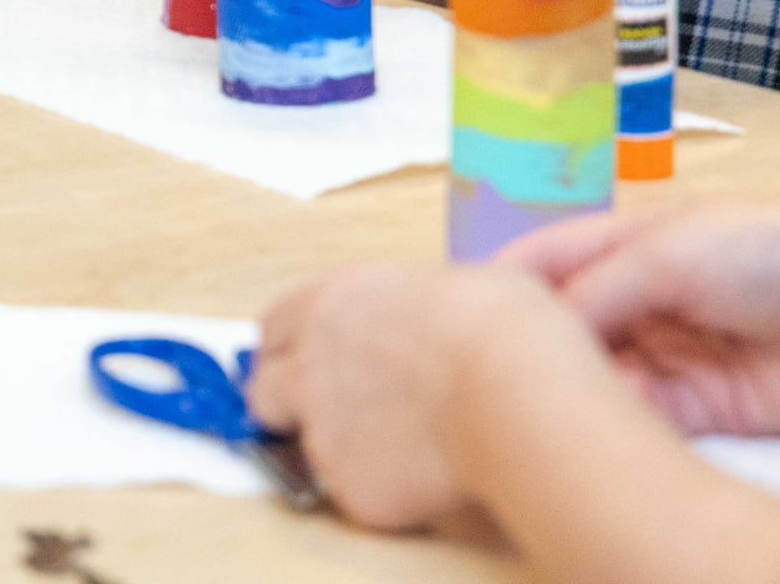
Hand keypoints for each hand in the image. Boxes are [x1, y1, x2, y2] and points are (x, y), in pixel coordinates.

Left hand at [249, 261, 571, 531]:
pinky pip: (354, 492)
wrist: (514, 393)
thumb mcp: (449, 286)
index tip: (312, 362)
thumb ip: (408, 306)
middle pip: (265, 391)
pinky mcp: (349, 487)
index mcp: (330, 305)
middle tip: (337, 414)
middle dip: (290, 404)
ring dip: (340, 449)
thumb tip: (428, 315)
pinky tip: (426, 476)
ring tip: (402, 446)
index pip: (274, 329)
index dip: (294, 349)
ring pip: (308, 447)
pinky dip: (382, 490)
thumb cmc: (501, 330)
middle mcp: (310, 365)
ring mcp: (323, 430)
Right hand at [498, 200, 779, 435]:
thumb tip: (539, 332)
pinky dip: (622, 431)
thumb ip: (599, 288)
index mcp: (623, 245)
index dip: (500, 290)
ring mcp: (668, 357)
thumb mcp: (670, 250)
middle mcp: (637, 303)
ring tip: (554, 412)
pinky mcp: (702, 410)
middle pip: (564, 334)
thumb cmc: (772, 247)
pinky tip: (606, 434)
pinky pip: (644, 424)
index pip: (542, 266)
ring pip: (599, 384)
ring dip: (580, 398)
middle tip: (498, 384)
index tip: (456, 322)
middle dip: (536, 356)